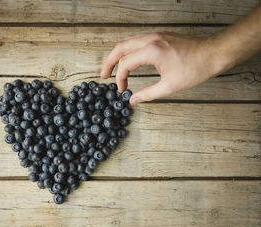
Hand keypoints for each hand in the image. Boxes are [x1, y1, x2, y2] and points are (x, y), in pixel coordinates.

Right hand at [100, 32, 220, 104]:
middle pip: (120, 47)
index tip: (121, 90)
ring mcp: (155, 35)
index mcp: (151, 51)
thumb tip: (132, 100)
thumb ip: (147, 94)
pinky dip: (127, 50)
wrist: (213, 53)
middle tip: (103, 75)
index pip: (125, 64)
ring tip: (112, 68)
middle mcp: (150, 40)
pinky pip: (136, 40)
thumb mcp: (170, 86)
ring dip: (117, 55)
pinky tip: (127, 59)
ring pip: (127, 41)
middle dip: (109, 62)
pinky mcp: (159, 35)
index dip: (120, 78)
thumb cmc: (195, 69)